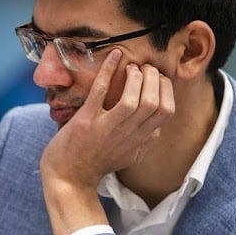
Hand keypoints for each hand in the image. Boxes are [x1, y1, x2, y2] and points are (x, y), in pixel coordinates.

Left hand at [40, 49, 174, 189]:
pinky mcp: (85, 121)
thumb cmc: (97, 164)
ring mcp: (106, 128)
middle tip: (143, 68)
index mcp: (139, 140)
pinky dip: (108, 70)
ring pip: (133, 99)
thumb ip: (144, 143)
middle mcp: (127, 135)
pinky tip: (115, 55)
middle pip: (153, 102)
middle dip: (152, 78)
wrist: (68, 179)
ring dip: (135, 76)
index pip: (167, 111)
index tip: (157, 78)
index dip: (166, 89)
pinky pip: (100, 92)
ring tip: (130, 67)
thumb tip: (157, 128)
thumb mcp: (128, 157)